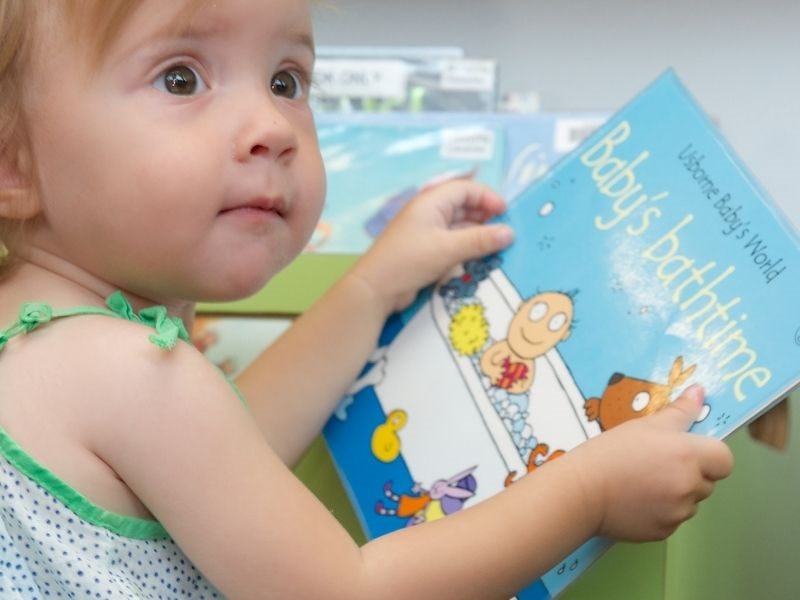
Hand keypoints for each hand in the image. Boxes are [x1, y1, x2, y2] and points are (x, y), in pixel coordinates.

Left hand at [349, 180, 513, 314]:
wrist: (375, 289)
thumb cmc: (409, 260)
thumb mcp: (448, 249)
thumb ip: (480, 240)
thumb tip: (510, 232)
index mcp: (432, 202)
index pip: (466, 189)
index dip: (488, 197)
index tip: (506, 214)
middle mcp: (429, 213)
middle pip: (464, 206)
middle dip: (485, 216)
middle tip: (506, 233)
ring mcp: (426, 233)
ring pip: (459, 226)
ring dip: (478, 234)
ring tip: (498, 248)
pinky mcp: (425, 251)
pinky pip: (452, 244)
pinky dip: (467, 248)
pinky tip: (480, 260)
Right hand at [567, 384, 733, 541]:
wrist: (581, 491)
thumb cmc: (610, 452)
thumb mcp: (644, 425)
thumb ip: (679, 411)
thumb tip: (700, 393)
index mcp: (688, 455)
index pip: (724, 460)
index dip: (710, 455)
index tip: (687, 451)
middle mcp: (689, 486)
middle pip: (708, 481)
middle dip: (691, 474)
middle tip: (657, 464)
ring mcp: (678, 513)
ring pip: (690, 502)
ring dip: (676, 494)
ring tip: (642, 483)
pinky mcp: (664, 532)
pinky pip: (673, 519)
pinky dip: (660, 511)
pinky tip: (635, 500)